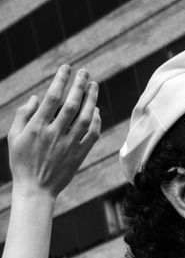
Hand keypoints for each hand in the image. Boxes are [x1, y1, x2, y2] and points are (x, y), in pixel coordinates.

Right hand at [8, 64, 100, 198]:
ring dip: (91, 100)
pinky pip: (92, 136)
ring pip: (85, 119)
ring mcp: (69, 146)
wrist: (36, 189)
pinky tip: (97, 111)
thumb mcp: (14, 137)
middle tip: (85, 72)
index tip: (66, 68)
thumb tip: (37, 97)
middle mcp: (55, 135)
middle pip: (72, 105)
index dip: (60, 81)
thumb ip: (23, 114)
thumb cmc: (22, 162)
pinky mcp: (79, 156)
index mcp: (37, 128)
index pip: (52, 98)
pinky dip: (97, 122)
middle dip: (79, 86)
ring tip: (94, 86)